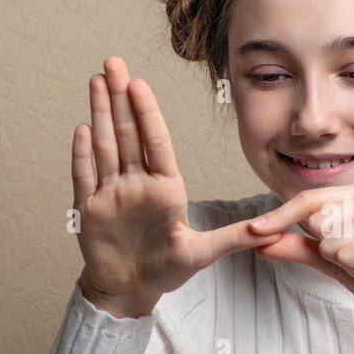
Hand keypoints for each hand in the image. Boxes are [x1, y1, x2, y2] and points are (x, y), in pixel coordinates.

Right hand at [71, 56, 283, 316]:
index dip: (147, 113)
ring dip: (101, 114)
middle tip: (114, 63)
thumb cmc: (166, 270)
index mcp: (165, 187)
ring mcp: (112, 193)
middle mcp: (137, 183)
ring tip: (97, 81)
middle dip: (120, 98)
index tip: (141, 84)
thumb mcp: (204, 254)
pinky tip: (84, 129)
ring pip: (106, 147)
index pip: (155, 142)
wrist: (130, 290)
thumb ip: (234, 238)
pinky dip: (83, 155)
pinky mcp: (90, 209)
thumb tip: (270, 231)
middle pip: (128, 134)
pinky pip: (85, 177)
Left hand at [247, 183, 353, 338]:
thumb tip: (261, 241)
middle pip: (317, 221)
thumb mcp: (332, 262)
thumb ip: (299, 248)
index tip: (252, 230)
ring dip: (346, 264)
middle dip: (331, 251)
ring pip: (330, 240)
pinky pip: (345, 255)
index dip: (280, 217)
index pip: (310, 201)